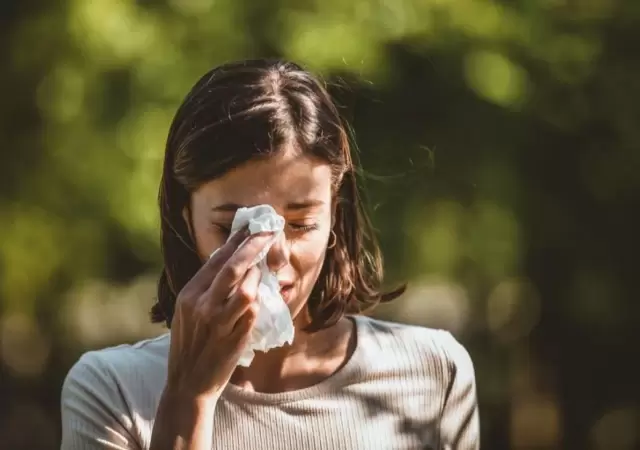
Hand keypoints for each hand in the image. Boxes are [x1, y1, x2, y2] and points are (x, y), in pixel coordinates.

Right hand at [165, 228, 271, 402]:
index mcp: (189, 293)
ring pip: (246, 288)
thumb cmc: (191, 343)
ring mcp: (218, 321)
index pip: (216, 259)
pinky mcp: (233, 336)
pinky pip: (253, 311)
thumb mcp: (188, 310)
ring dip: (259, 276)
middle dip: (254, 245)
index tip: (251, 226)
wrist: (188, 382)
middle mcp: (201, 304)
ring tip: (264, 269)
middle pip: (233, 267)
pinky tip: (262, 296)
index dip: (236, 240)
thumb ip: (206, 287)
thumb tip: (228, 258)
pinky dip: (260, 300)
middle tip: (269, 231)